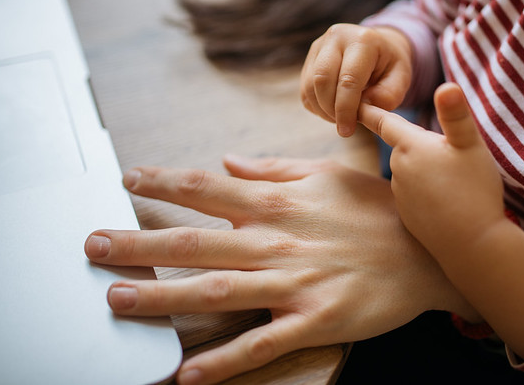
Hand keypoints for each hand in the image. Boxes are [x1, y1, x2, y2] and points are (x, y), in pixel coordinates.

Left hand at [85, 156, 473, 384]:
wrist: (430, 253)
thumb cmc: (378, 209)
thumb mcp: (328, 172)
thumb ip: (272, 168)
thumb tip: (225, 160)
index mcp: (280, 202)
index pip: (208, 187)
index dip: (163, 182)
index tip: (128, 178)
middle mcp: (279, 241)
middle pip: (196, 242)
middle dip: (139, 242)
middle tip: (93, 243)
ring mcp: (295, 284)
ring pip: (216, 292)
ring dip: (161, 298)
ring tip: (116, 299)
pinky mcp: (314, 322)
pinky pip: (260, 344)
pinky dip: (222, 360)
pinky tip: (187, 372)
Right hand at [300, 23, 412, 136]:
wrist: (379, 47)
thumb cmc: (390, 65)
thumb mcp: (402, 79)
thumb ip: (387, 96)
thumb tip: (361, 109)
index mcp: (363, 40)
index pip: (348, 79)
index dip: (346, 109)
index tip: (347, 131)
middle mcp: (337, 37)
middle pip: (322, 80)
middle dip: (331, 110)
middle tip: (344, 127)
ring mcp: (320, 45)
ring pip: (309, 85)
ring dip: (322, 109)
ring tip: (341, 118)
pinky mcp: (310, 58)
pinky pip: (305, 89)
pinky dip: (316, 106)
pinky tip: (333, 109)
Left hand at [358, 83, 506, 256]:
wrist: (473, 245)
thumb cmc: (474, 190)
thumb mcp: (471, 146)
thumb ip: (456, 114)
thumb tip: (446, 85)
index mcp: (410, 146)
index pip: (384, 121)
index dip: (371, 109)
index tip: (354, 101)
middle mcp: (398, 169)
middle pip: (405, 146)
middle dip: (422, 145)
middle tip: (456, 157)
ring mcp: (400, 194)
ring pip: (412, 171)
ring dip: (428, 170)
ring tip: (458, 183)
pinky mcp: (407, 216)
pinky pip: (416, 194)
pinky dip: (429, 193)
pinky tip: (449, 202)